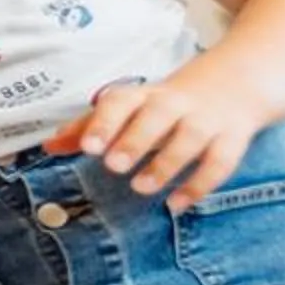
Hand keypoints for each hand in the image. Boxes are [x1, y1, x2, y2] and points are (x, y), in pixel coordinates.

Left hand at [48, 60, 277, 209]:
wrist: (237, 80)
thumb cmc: (167, 103)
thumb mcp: (130, 109)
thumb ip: (90, 128)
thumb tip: (48, 146)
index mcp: (144, 95)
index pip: (122, 101)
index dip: (105, 122)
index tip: (88, 146)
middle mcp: (176, 104)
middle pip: (157, 115)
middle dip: (136, 139)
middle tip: (114, 165)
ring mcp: (208, 119)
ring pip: (191, 138)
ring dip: (167, 163)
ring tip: (141, 187)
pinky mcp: (233, 138)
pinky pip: (221, 161)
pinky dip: (201, 184)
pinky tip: (177, 204)